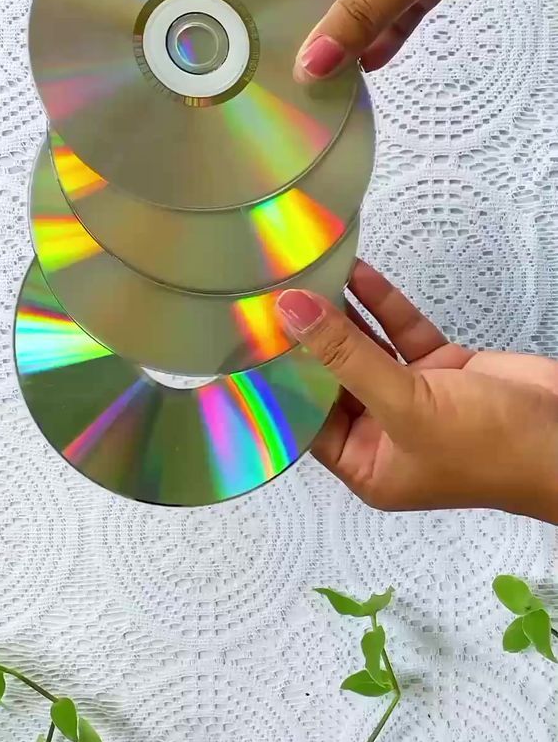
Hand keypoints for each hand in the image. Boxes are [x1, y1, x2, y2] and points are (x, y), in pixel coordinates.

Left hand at [275, 263, 557, 521]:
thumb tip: (292, 314)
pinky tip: (357, 275)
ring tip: (308, 276)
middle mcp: (385, 435)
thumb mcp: (406, 404)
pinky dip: (382, 307)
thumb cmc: (491, 447)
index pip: (308, 421)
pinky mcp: (441, 370)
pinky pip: (401, 335)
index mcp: (368, 466)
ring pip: (366, 351)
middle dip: (309, 341)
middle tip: (273, 298)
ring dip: (343, 316)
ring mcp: (414, 400)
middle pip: (333, 381)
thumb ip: (346, 356)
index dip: (281, 381)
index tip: (251, 340)